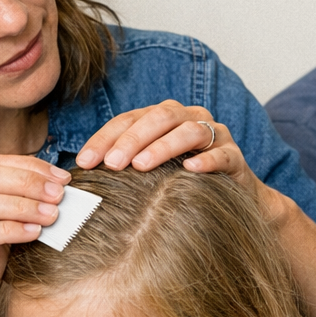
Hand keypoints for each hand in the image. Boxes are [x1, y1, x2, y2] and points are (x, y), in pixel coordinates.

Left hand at [76, 100, 276, 212]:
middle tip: (112, 163)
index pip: (130, 119)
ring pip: (190, 130)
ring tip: (141, 166)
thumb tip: (80, 176)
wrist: (233, 199)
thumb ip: (124, 165)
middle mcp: (190, 118)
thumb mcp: (151, 171)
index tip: (85, 162)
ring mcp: (216, 135)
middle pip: (160, 117)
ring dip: (163, 146)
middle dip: (132, 139)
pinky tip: (190, 169)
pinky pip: (221, 154)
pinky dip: (205, 159)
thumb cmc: (182, 183)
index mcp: (164, 117)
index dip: (105, 138)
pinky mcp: (235, 157)